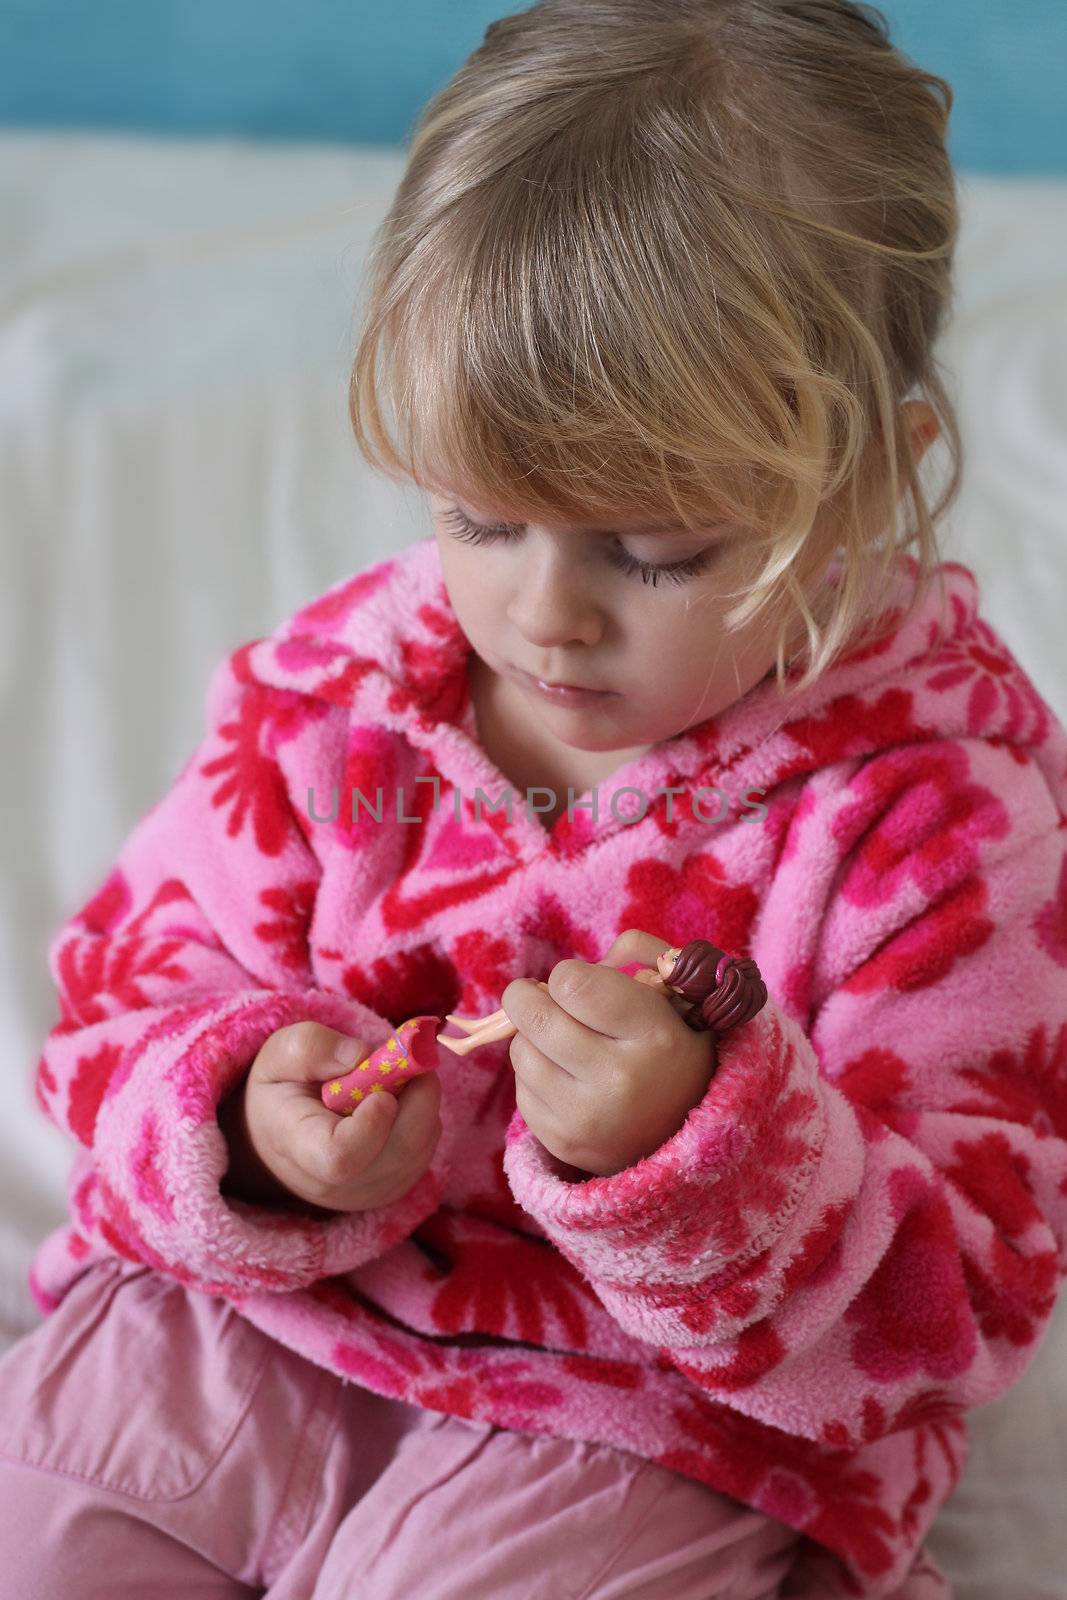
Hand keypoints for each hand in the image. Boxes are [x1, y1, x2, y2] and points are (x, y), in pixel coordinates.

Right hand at [219, 1021, 442, 1213]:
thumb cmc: (282, 1088)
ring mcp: (368, 1191)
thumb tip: (362, 1056)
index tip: (381, 1091)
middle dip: (417, 1097)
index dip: (372, 1124)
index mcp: (298, 1147)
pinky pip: (426, 1150)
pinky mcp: (393, 1188)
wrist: (279, 1132)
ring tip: (393, 1078)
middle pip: (398, 1152)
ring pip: (420, 1147)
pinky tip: (398, 1102)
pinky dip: (423, 1117)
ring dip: (422, 1103)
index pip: (341, 1157)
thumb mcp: (280, 1054)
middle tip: (409, 1058)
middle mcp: (335, 1183)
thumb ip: (313, 1047)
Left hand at [501, 929, 716, 1178]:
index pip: (573, 985)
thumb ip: (634, 951)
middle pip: (535, 1016)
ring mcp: (588, 1116)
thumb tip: (564, 974)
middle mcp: (620, 1080)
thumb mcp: (675, 989)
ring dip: (533, 1037)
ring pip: (521, 1049)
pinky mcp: (562, 1141)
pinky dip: (536, 1074)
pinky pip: (520, 1088)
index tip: (577, 983)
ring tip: (563, 1041)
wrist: (683, 1130)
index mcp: (655, 1035)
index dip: (567, 975)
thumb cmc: (672, 1043)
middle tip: (541, 997)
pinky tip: (565, 1076)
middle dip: (528, 997)